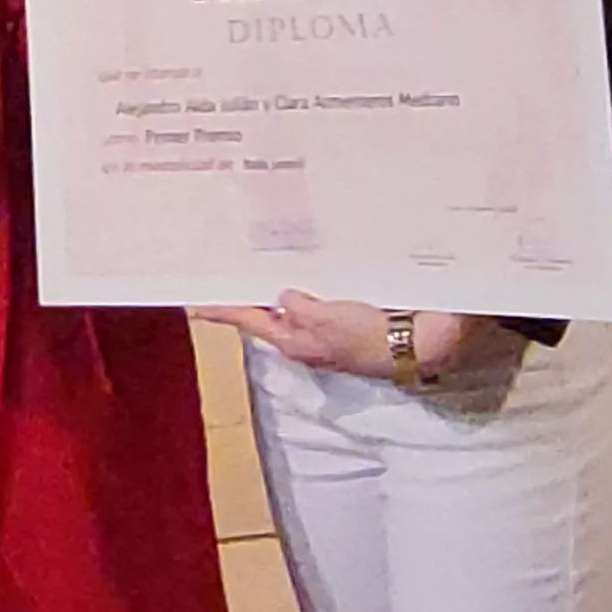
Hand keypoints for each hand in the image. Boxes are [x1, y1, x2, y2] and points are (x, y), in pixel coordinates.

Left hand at [199, 295, 471, 383]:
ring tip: (260, 267)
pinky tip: (305, 274)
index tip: (195, 305)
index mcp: (295, 341)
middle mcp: (305, 342)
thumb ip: (298, 307)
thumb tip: (284, 297)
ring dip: (278, 291)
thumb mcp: (327, 319)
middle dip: (249, 296)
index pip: (249, 321)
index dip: (222, 311)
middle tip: (228, 275)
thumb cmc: (369, 334)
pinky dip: (306, 292)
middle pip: (268, 316)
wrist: (416, 345)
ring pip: (292, 311)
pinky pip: (316, 307)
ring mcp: (325, 336)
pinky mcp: (345, 328)